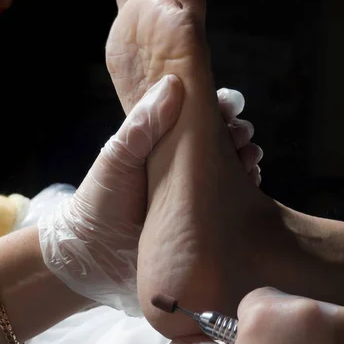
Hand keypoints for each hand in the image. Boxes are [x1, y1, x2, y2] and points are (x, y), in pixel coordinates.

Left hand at [39, 76, 259, 313]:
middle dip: (236, 134)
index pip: (194, 119)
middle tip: (242, 135)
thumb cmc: (99, 204)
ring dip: (244, 159)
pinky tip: (251, 183)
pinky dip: (244, 192)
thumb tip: (173, 83)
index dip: (214, 110)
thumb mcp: (117, 159)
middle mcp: (180, 170)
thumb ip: (142, 124)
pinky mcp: (202, 226)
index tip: (228, 106)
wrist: (92, 260)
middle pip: (218, 142)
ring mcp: (193, 199)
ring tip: (249, 158)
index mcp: (160, 148)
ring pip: (229, 172)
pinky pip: (230, 206)